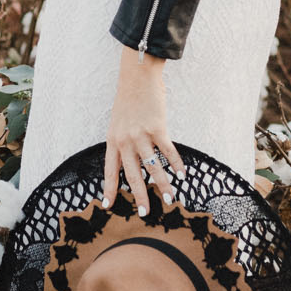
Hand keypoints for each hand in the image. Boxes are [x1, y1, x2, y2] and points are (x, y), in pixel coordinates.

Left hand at [104, 48, 185, 214]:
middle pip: (132, 174)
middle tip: (145, 213)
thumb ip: (123, 142)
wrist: (137, 76)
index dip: (109, 189)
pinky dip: (176, 164)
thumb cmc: (129, 99)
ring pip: (152, 167)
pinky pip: (168, 151)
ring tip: (169, 199)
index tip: (108, 206)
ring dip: (162, 185)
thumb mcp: (118, 123)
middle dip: (140, 196)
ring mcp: (141, 135)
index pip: (110, 170)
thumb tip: (133, 161)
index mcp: (113, 140)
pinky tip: (182, 174)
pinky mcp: (157, 128)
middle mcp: (125, 141)